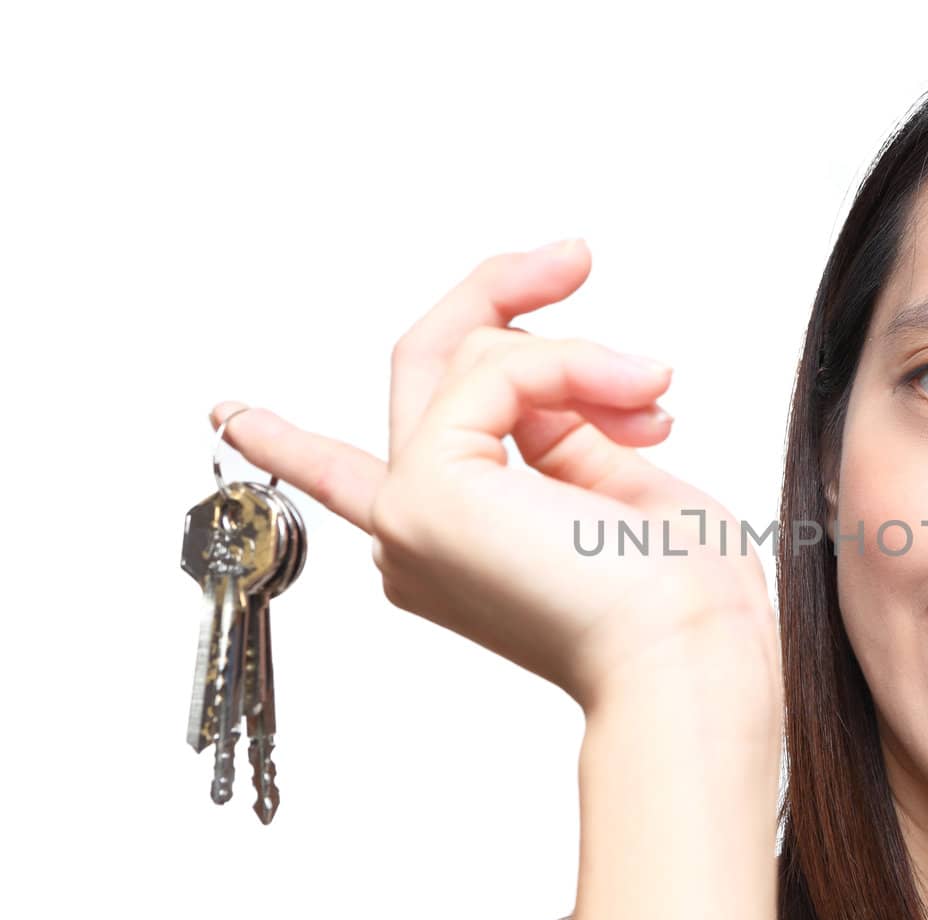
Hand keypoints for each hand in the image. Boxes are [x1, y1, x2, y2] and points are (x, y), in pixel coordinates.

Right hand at [210, 241, 778, 722]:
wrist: (692, 652)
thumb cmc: (682, 596)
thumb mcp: (616, 487)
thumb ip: (557, 430)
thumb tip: (541, 379)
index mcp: (458, 545)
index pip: (353, 474)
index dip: (287, 445)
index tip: (233, 415)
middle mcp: (419, 534)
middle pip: (424, 369)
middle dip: (499, 296)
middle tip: (572, 256)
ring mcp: (412, 511)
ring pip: (469, 354)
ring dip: (581, 358)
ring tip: (656, 399)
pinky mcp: (426, 490)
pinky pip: (498, 366)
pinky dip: (575, 366)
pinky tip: (639, 399)